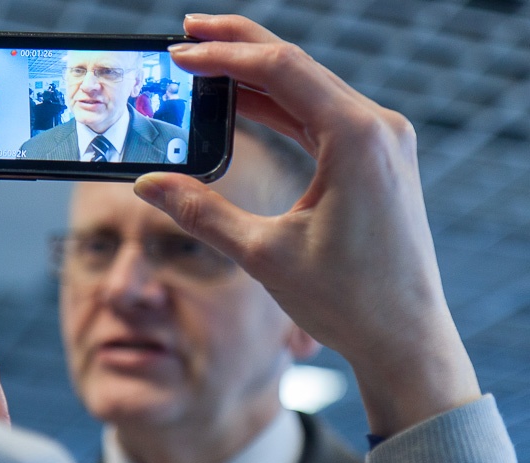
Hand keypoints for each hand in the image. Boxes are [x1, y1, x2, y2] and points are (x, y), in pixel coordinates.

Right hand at [134, 14, 479, 436]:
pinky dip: (281, 107)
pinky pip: (321, 117)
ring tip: (208, 65)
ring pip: (309, 89)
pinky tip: (245, 104)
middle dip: (239, 47)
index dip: (224, 55)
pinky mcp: (377, 160)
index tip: (179, 52)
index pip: (281, 69)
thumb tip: (147, 185)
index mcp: (357, 138)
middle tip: (188, 34)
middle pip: (297, 66)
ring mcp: (382, 142)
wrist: (405, 338)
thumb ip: (200, 212)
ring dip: (258, 76)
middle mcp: (378, 128)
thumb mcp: (262, 254)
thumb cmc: (347, 300)